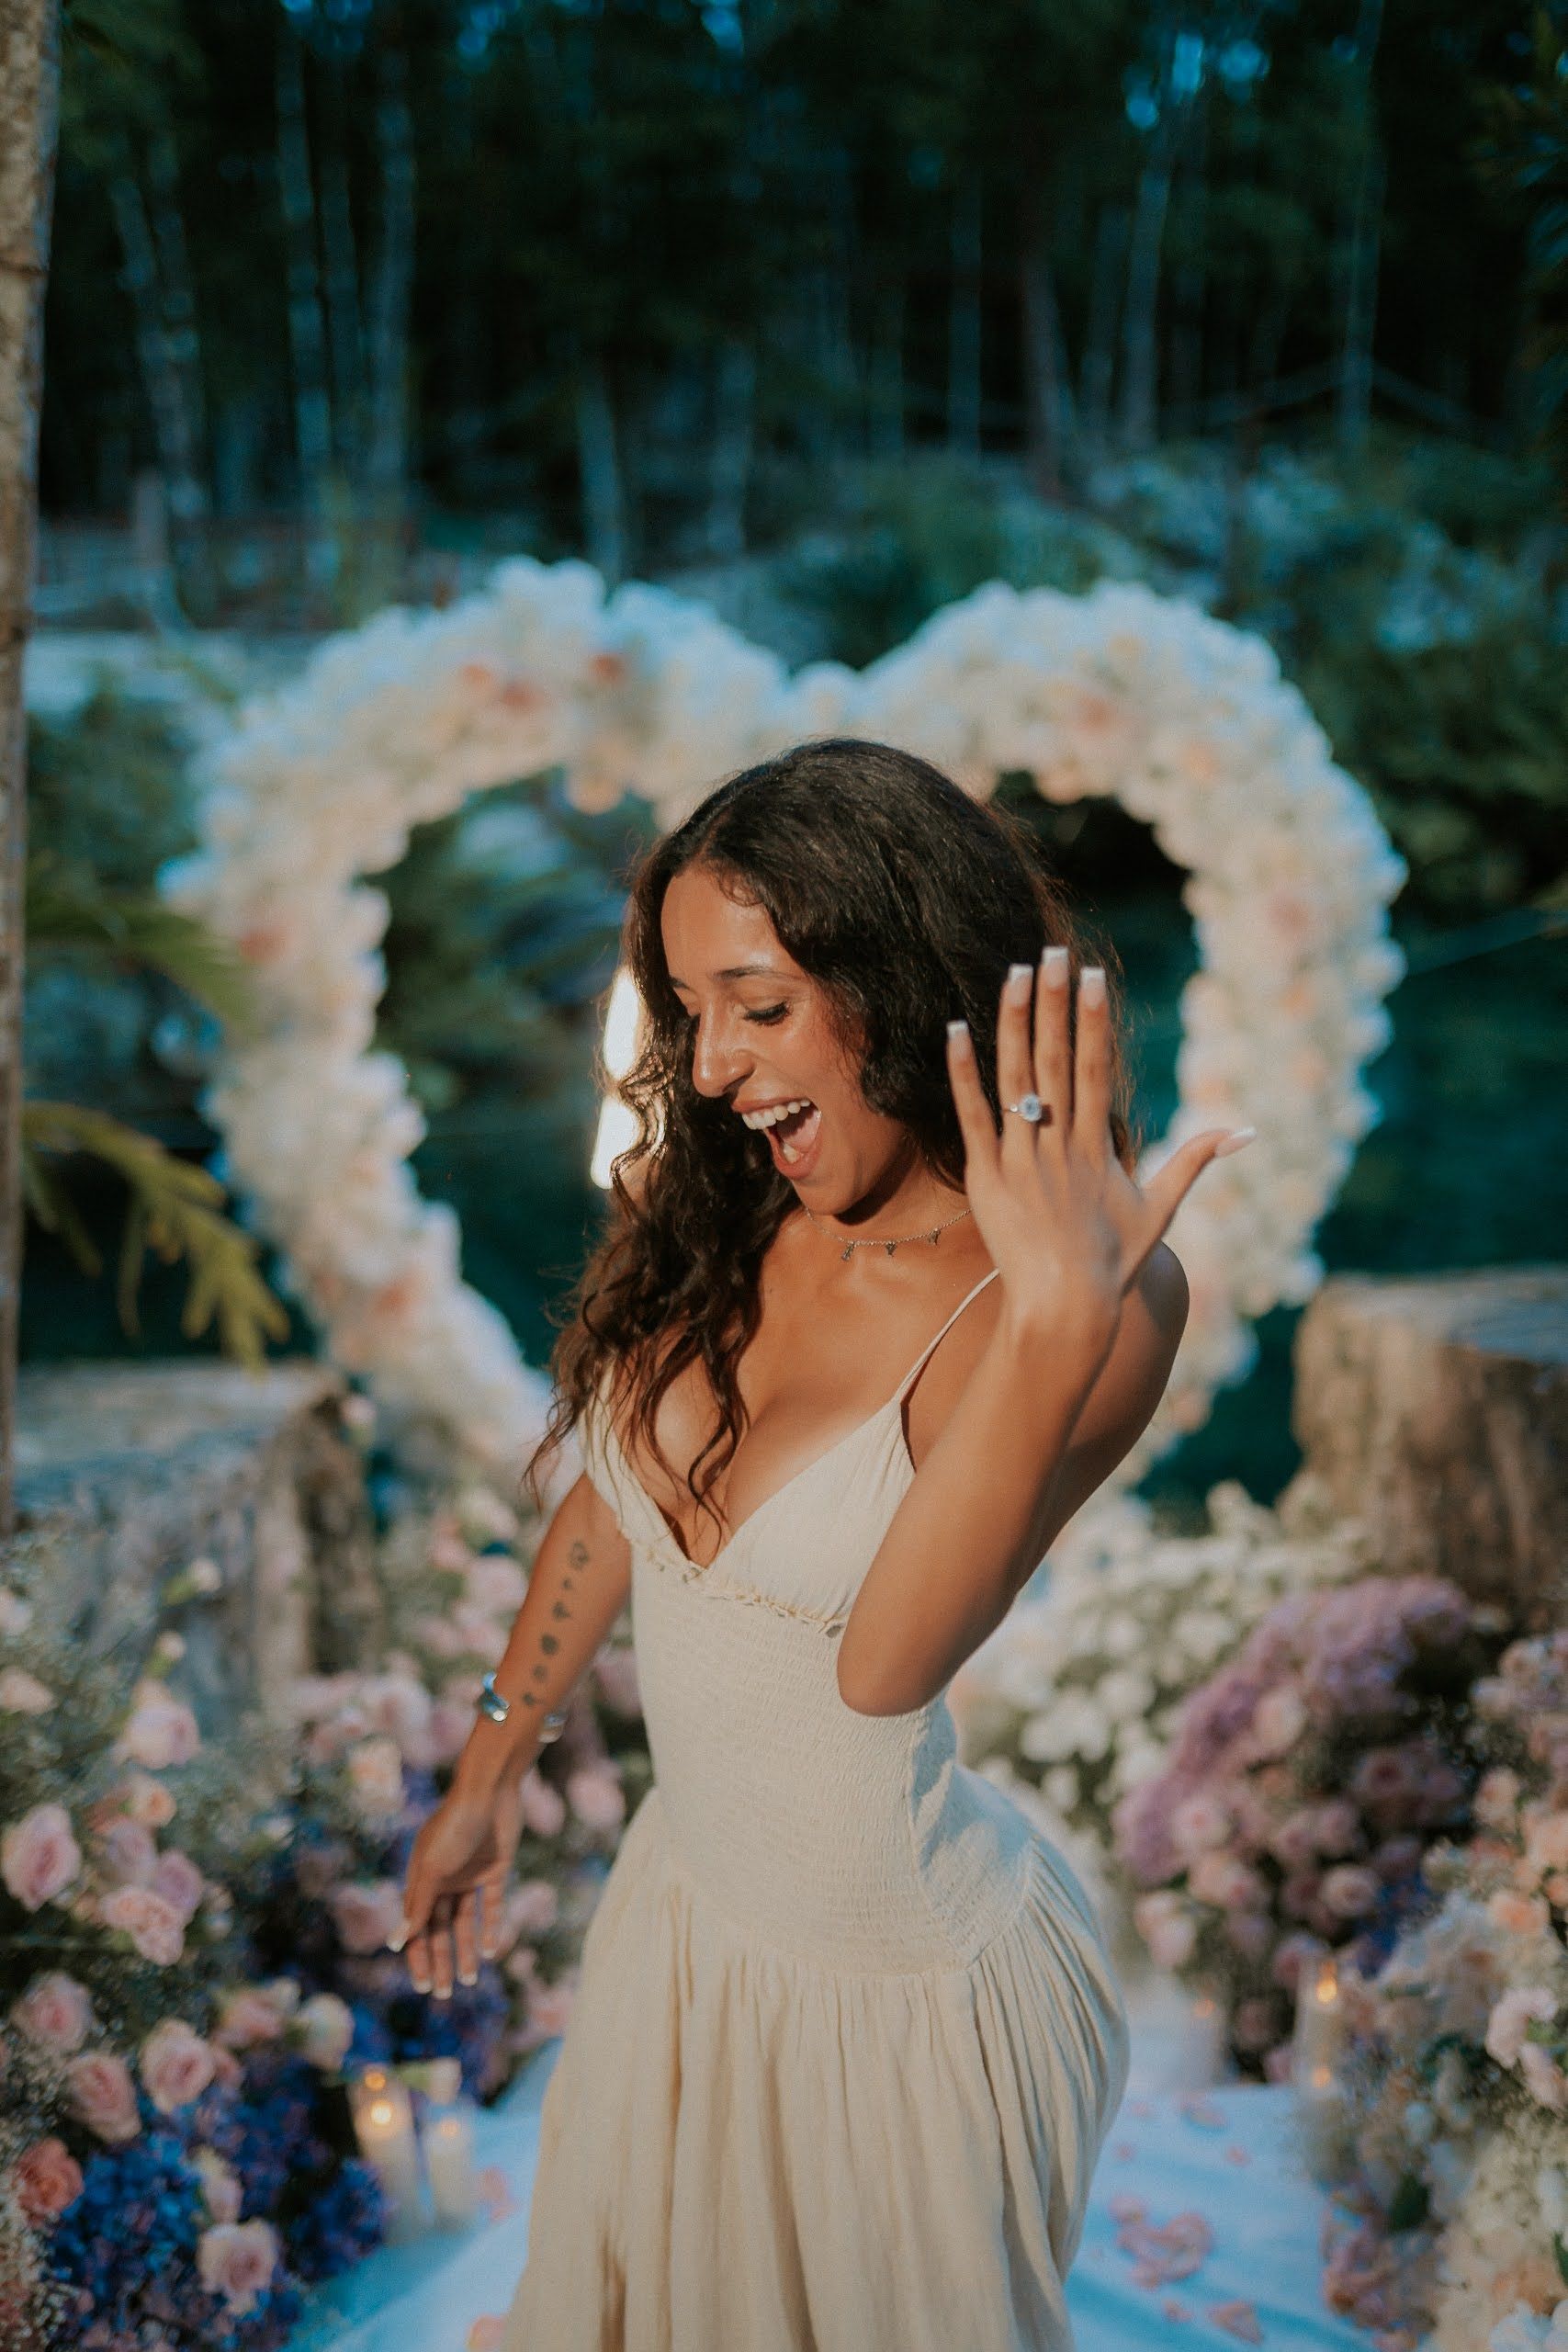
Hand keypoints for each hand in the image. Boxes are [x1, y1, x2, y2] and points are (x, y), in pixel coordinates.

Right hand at [393, 1777, 523, 1997]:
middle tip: (444, 1993)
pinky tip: (491, 1951)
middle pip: (439, 1929)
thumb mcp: (433, 1868)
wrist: (491, 1791)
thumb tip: (395, 1943)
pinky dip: (491, 1928)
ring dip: (465, 1951)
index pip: (416, 1926)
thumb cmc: (455, 1826)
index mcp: (421, 1879)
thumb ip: (417, 1906)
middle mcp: (443, 1880)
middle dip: (440, 1960)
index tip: (422, 1986)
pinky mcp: (495, 1870)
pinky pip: (491, 1907)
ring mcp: (469, 1876)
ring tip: (469, 1981)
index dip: (417, 1956)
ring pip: (464, 1923)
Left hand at [946, 947, 1253, 1345]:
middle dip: (1055, 1002)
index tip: (1092, 976)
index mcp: (1098, 1146)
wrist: (1067, 1310)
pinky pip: (972, 1117)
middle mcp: (1061, 1145)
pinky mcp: (987, 1178)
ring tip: (1015, 973)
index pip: (1095, 1068)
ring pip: (1016, 1079)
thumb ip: (1195, 1161)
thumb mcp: (1160, 1209)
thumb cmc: (1112, 1264)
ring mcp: (1022, 1159)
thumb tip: (1247, 1132)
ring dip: (1015, 1023)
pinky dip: (963, 1074)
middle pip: (1056, 1059)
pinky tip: (955, 1030)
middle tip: (1054, 952)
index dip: (1092, 1019)